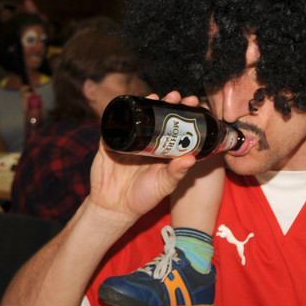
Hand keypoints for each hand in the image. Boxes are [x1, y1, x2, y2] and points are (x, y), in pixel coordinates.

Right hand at [88, 91, 197, 223]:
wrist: (114, 208)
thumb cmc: (143, 197)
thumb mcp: (163, 185)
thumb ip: (176, 173)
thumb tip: (191, 158)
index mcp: (164, 148)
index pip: (178, 125)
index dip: (186, 113)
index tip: (194, 103)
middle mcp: (149, 140)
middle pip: (160, 116)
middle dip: (169, 103)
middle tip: (177, 96)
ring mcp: (130, 139)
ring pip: (140, 116)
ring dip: (148, 103)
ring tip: (156, 96)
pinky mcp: (111, 142)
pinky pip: (115, 124)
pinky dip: (122, 113)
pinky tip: (130, 105)